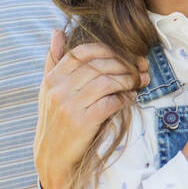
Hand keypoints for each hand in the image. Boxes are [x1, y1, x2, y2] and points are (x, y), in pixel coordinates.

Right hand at [35, 29, 145, 188]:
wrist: (51, 156)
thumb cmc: (54, 119)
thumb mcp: (48, 89)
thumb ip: (54, 60)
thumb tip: (58, 32)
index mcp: (52, 78)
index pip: (82, 52)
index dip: (106, 50)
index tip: (122, 54)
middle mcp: (59, 89)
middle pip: (98, 66)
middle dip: (123, 65)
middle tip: (139, 68)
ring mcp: (69, 106)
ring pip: (106, 82)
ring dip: (127, 80)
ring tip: (138, 81)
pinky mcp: (82, 122)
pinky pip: (110, 103)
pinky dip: (124, 98)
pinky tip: (130, 98)